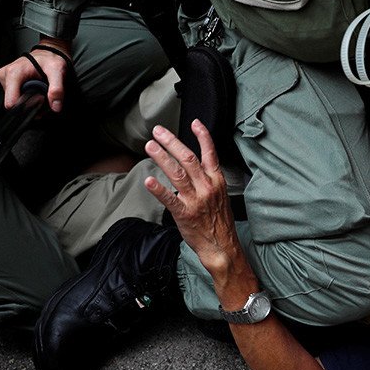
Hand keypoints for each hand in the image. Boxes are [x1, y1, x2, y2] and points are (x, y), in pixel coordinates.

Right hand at [0, 37, 71, 111]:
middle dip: (30, 104)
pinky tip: (34, 90)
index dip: (28, 106)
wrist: (47, 52)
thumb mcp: (57, 71)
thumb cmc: (50, 58)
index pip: (12, 102)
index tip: (40, 99)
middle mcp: (5, 76)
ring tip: (39, 89)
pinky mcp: (7, 83)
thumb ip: (57, 89)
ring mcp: (5, 80)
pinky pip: (16, 98)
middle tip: (43, 93)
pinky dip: (27, 98)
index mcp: (13, 73)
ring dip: (30, 101)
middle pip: (15, 104)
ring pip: (16, 102)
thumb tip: (55, 106)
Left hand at [143, 121, 241, 275]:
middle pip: (188, 158)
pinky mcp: (184, 214)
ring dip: (162, 157)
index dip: (202, 136)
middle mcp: (206, 187)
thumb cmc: (218, 220)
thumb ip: (207, 177)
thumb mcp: (219, 194)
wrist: (221, 246)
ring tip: (150, 146)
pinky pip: (169, 199)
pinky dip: (158, 189)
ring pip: (177, 173)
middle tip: (158, 131)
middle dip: (172, 142)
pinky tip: (148, 180)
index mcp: (216, 180)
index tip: (193, 122)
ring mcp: (196, 200)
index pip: (210, 153)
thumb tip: (194, 163)